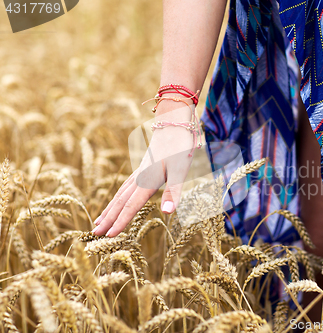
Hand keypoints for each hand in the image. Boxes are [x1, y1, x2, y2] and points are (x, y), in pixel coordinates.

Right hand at [92, 104, 195, 236]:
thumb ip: (173, 192)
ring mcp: (139, 172)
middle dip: (108, 219)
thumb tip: (167, 213)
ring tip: (98, 221)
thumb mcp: (181, 170)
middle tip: (94, 234)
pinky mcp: (142, 167)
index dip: (120, 222)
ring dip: (109, 209)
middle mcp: (139, 177)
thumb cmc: (180, 146)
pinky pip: (125, 187)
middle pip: (120, 202)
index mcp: (147, 180)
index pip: (131, 206)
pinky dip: (117, 198)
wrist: (174, 122)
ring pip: (120, 194)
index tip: (108, 236)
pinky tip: (116, 201)